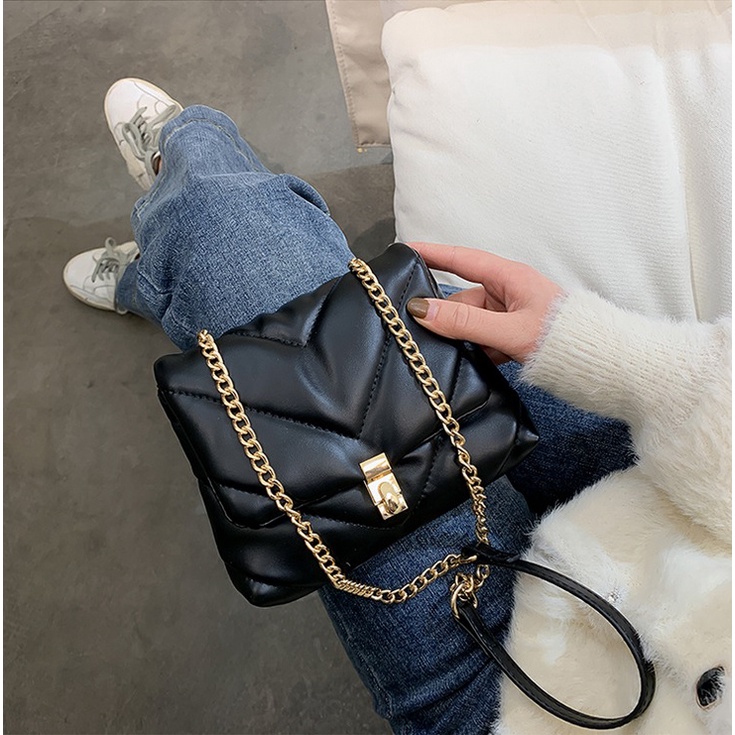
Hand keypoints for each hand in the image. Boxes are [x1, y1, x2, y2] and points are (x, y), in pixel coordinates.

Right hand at [406, 242, 564, 363]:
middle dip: (447, 317)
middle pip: (462, 299)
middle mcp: (508, 292)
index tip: (405, 251)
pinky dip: (477, 351)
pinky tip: (476, 363)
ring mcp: (511, 315)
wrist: (598, 364)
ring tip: (461, 354)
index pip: (461, 260)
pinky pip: (484, 339)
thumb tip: (424, 311)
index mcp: (509, 278)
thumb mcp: (509, 330)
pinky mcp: (514, 335)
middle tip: (424, 332)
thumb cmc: (564, 338)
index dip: (432, 254)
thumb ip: (465, 321)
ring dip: (464, 339)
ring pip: (471, 323)